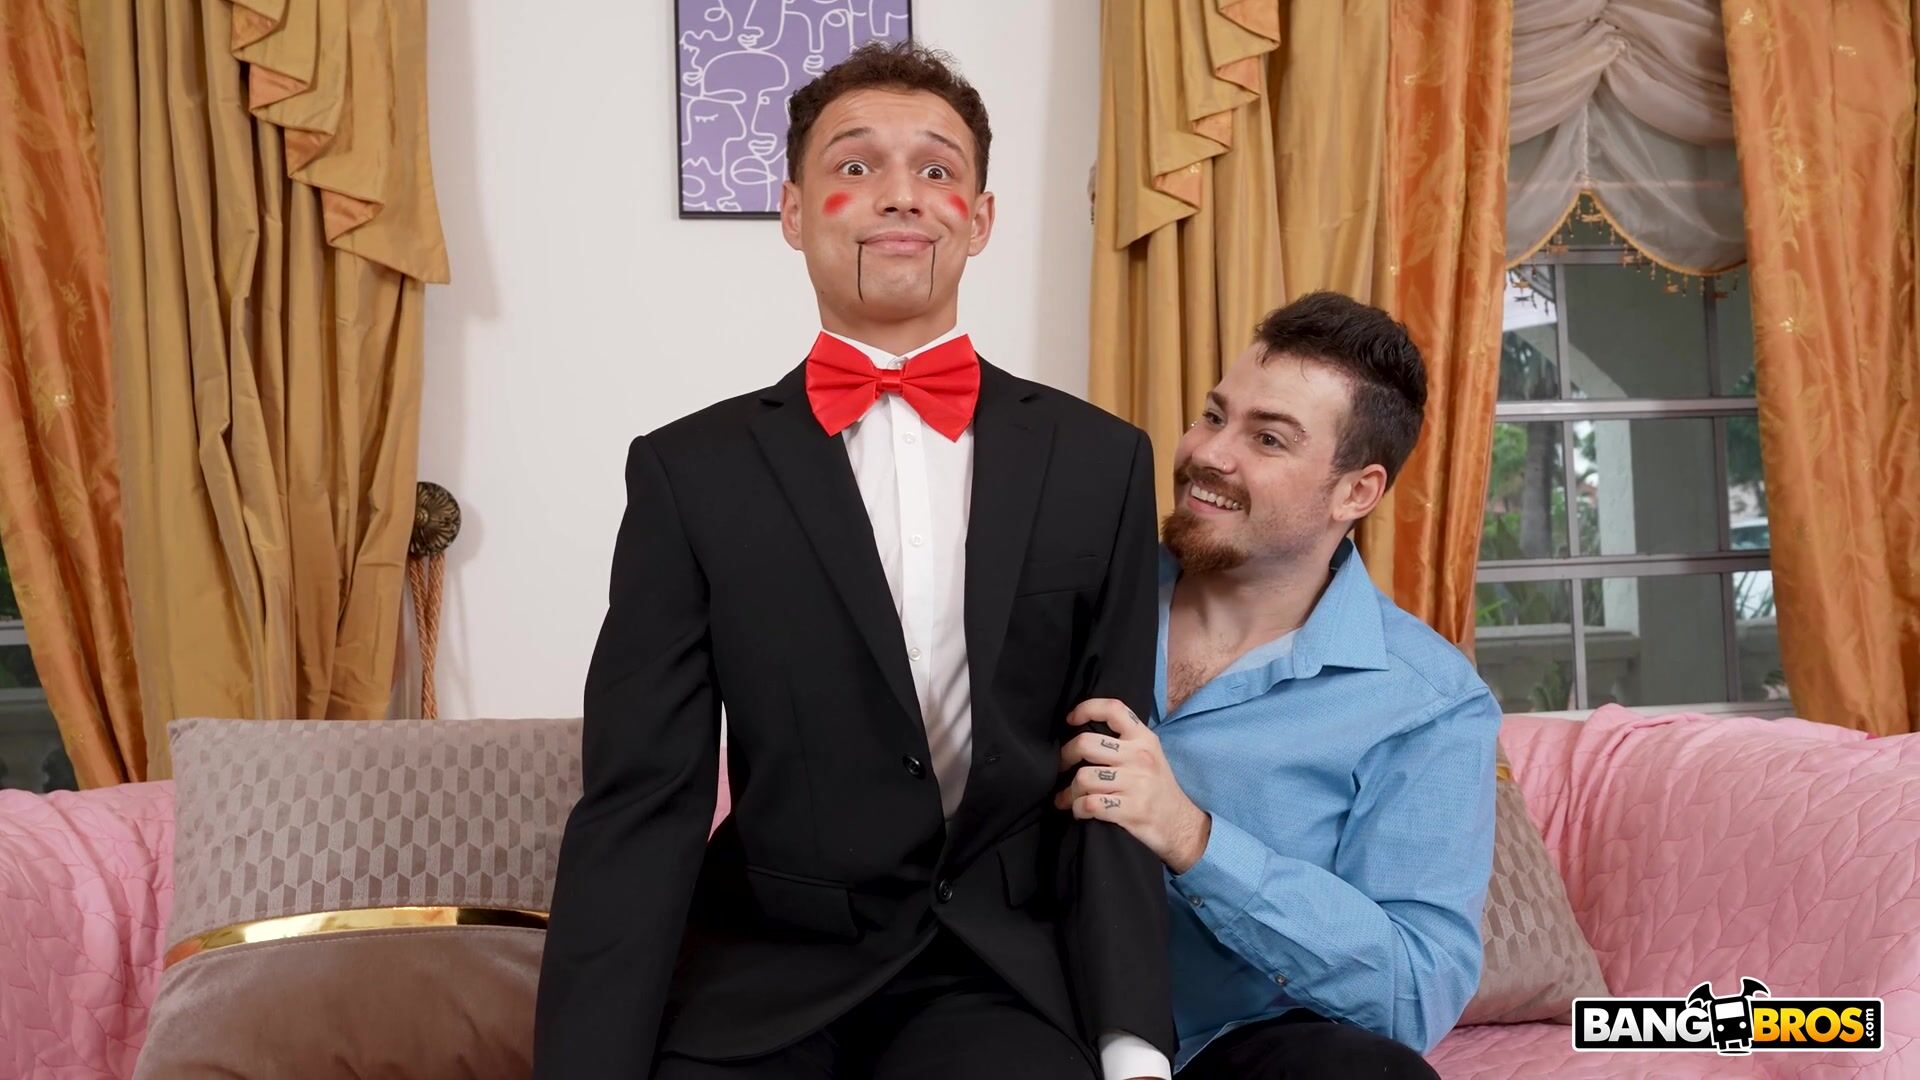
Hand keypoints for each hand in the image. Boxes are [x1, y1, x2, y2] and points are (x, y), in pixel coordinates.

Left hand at [1054, 698, 1211, 873]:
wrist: (1182, 825)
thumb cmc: (1158, 789)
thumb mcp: (1149, 755)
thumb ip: (1124, 741)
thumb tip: (1082, 733)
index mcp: (1144, 739)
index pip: (1113, 708)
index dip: (1086, 708)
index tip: (1071, 720)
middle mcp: (1140, 757)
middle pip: (1085, 744)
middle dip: (1065, 757)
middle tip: (1062, 768)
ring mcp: (1136, 784)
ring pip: (1083, 778)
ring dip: (1069, 791)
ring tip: (1068, 798)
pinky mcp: (1132, 810)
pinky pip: (1090, 804)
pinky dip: (1078, 809)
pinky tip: (1080, 811)